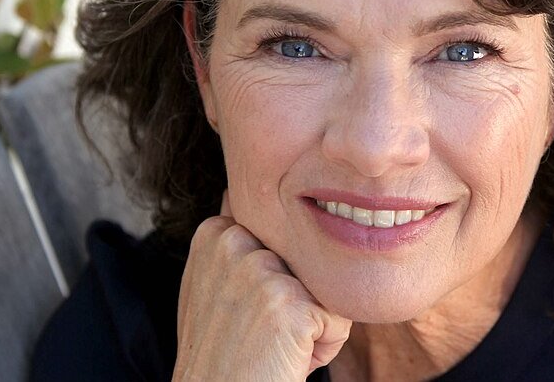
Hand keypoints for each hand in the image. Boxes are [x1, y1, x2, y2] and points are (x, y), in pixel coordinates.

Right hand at [172, 191, 351, 380]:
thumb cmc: (223, 356)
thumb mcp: (216, 288)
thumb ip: (240, 245)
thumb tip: (257, 195)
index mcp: (215, 232)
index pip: (282, 233)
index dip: (276, 280)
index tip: (244, 313)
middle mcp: (234, 241)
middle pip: (306, 256)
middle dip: (297, 297)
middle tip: (261, 332)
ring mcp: (259, 268)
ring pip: (325, 285)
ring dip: (311, 322)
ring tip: (273, 345)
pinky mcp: (286, 300)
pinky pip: (338, 318)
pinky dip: (324, 346)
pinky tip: (286, 358)